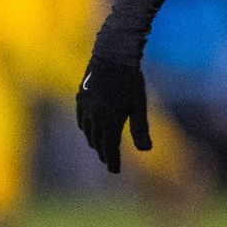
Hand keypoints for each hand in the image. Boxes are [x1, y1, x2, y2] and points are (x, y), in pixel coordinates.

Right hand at [75, 56, 151, 172]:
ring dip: (94, 142)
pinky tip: (87, 128)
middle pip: (98, 142)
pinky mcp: (80, 97)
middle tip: (109, 161)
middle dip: (104, 153)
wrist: (112, 55)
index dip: (113, 161)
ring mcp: (85, 108)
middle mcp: (94, 118)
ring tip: (100, 147)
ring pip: (87, 132)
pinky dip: (84, 128)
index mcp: (109, 122)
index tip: (115, 171)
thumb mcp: (139, 105)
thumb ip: (140, 128)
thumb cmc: (129, 80)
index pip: (109, 149)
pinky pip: (80, 119)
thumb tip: (146, 150)